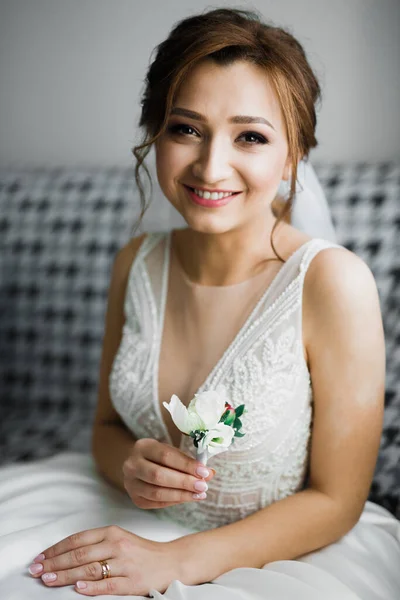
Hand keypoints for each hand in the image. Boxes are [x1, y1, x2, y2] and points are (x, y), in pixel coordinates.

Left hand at [28, 525, 182, 595]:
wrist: (171, 561)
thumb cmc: (142, 552)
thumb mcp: (119, 539)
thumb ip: (96, 543)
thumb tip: (65, 553)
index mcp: (111, 532)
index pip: (77, 540)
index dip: (56, 549)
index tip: (40, 558)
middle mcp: (116, 545)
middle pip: (79, 555)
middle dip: (54, 563)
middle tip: (36, 571)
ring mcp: (124, 564)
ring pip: (89, 569)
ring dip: (65, 575)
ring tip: (48, 580)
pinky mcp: (131, 582)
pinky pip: (108, 585)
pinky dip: (92, 587)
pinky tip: (78, 588)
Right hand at [122, 437, 215, 508]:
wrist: (137, 465)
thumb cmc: (158, 456)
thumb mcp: (171, 452)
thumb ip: (188, 461)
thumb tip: (210, 473)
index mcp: (142, 447)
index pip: (166, 456)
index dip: (186, 465)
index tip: (204, 472)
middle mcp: (132, 465)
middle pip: (159, 476)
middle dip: (184, 482)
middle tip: (203, 486)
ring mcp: (131, 483)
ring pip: (156, 493)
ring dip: (181, 495)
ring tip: (199, 494)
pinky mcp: (135, 498)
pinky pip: (156, 503)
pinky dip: (174, 501)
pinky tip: (188, 498)